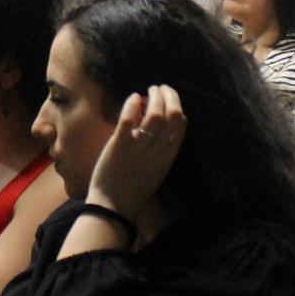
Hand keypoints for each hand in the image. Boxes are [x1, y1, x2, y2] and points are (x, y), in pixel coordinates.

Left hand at [84, 85, 186, 217]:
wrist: (113, 207)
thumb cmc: (133, 190)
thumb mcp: (155, 170)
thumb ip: (158, 150)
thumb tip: (153, 122)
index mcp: (167, 157)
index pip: (180, 126)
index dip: (177, 106)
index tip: (170, 98)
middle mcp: (157, 151)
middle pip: (171, 115)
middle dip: (169, 96)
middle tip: (160, 88)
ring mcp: (139, 147)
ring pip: (154, 114)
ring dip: (153, 97)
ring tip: (148, 90)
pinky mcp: (120, 145)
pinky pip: (129, 119)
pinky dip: (132, 104)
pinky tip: (133, 98)